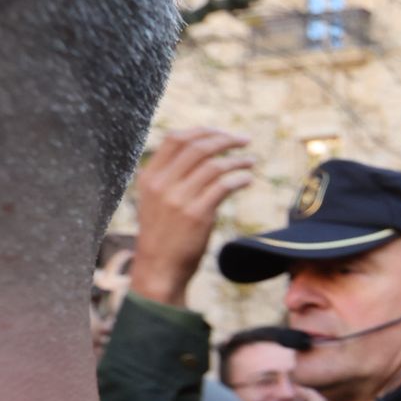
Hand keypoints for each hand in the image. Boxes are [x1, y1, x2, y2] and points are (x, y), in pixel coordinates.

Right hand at [128, 128, 252, 307]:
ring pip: (214, 166)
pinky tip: (247, 180)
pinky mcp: (197, 215)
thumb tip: (197, 154)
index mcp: (149, 177)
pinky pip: (224, 186)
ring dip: (237, 160)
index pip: (175, 139)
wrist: (159, 269)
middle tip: (244, 141)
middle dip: (224, 139)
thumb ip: (169, 178)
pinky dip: (239, 178)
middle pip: (197, 147)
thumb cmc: (162, 235)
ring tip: (251, 162)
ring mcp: (179, 199)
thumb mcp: (154, 201)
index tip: (221, 133)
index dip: (202, 131)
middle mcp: (162, 184)